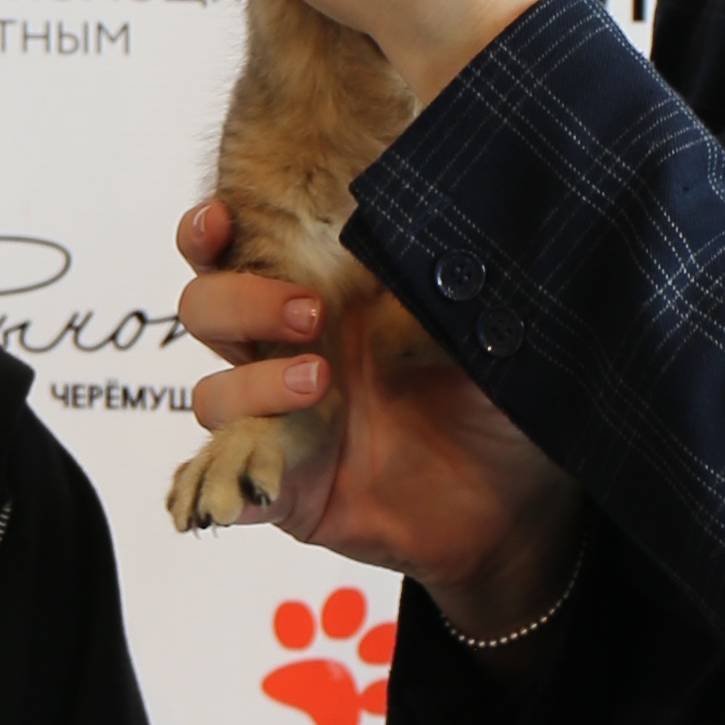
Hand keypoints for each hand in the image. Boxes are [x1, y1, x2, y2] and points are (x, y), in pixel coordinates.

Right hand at [176, 202, 582, 623]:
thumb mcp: (486, 330)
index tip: (222, 220)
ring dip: (252, 384)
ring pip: (212, 395)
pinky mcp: (287, 489)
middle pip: (205, 309)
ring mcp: (284, 423)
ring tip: (321, 383)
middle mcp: (291, 354)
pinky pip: (225, 484)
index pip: (239, 251)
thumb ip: (453, 287)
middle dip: (241, 300)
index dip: (209, 232)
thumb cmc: (496, 405)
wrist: (519, 504)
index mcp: (330, 299)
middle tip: (312, 312)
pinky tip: (260, 481)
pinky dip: (223, 484)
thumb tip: (435, 245)